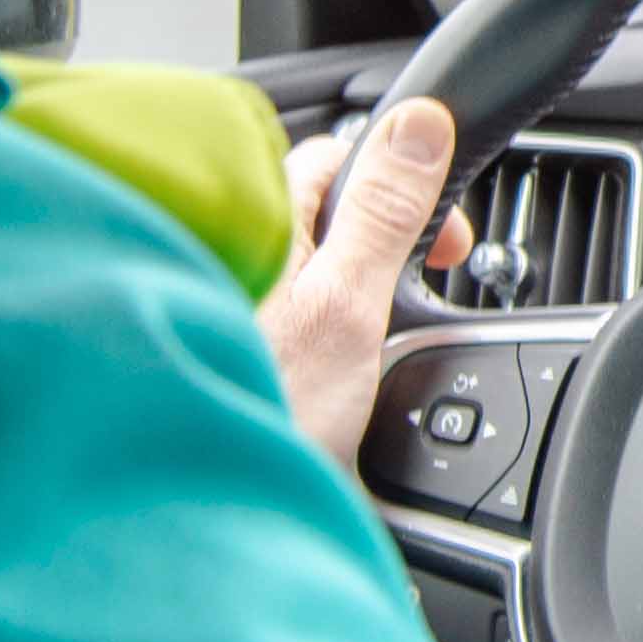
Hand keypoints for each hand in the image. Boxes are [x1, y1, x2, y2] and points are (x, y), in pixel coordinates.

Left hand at [263, 97, 465, 465]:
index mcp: (254, 213)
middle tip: (410, 307)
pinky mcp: (230, 347)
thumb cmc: (255, 415)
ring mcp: (229, 297)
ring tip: (367, 360)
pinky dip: (326, 344)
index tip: (447, 244)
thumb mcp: (344, 307)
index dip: (411, 186)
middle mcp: (233, 246)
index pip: (345, 154)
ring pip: (314, 268)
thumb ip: (384, 211)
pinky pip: (294, 319)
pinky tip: (329, 386)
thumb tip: (422, 123)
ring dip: (356, 302)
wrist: (196, 517)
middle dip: (385, 250)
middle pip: (331, 212)